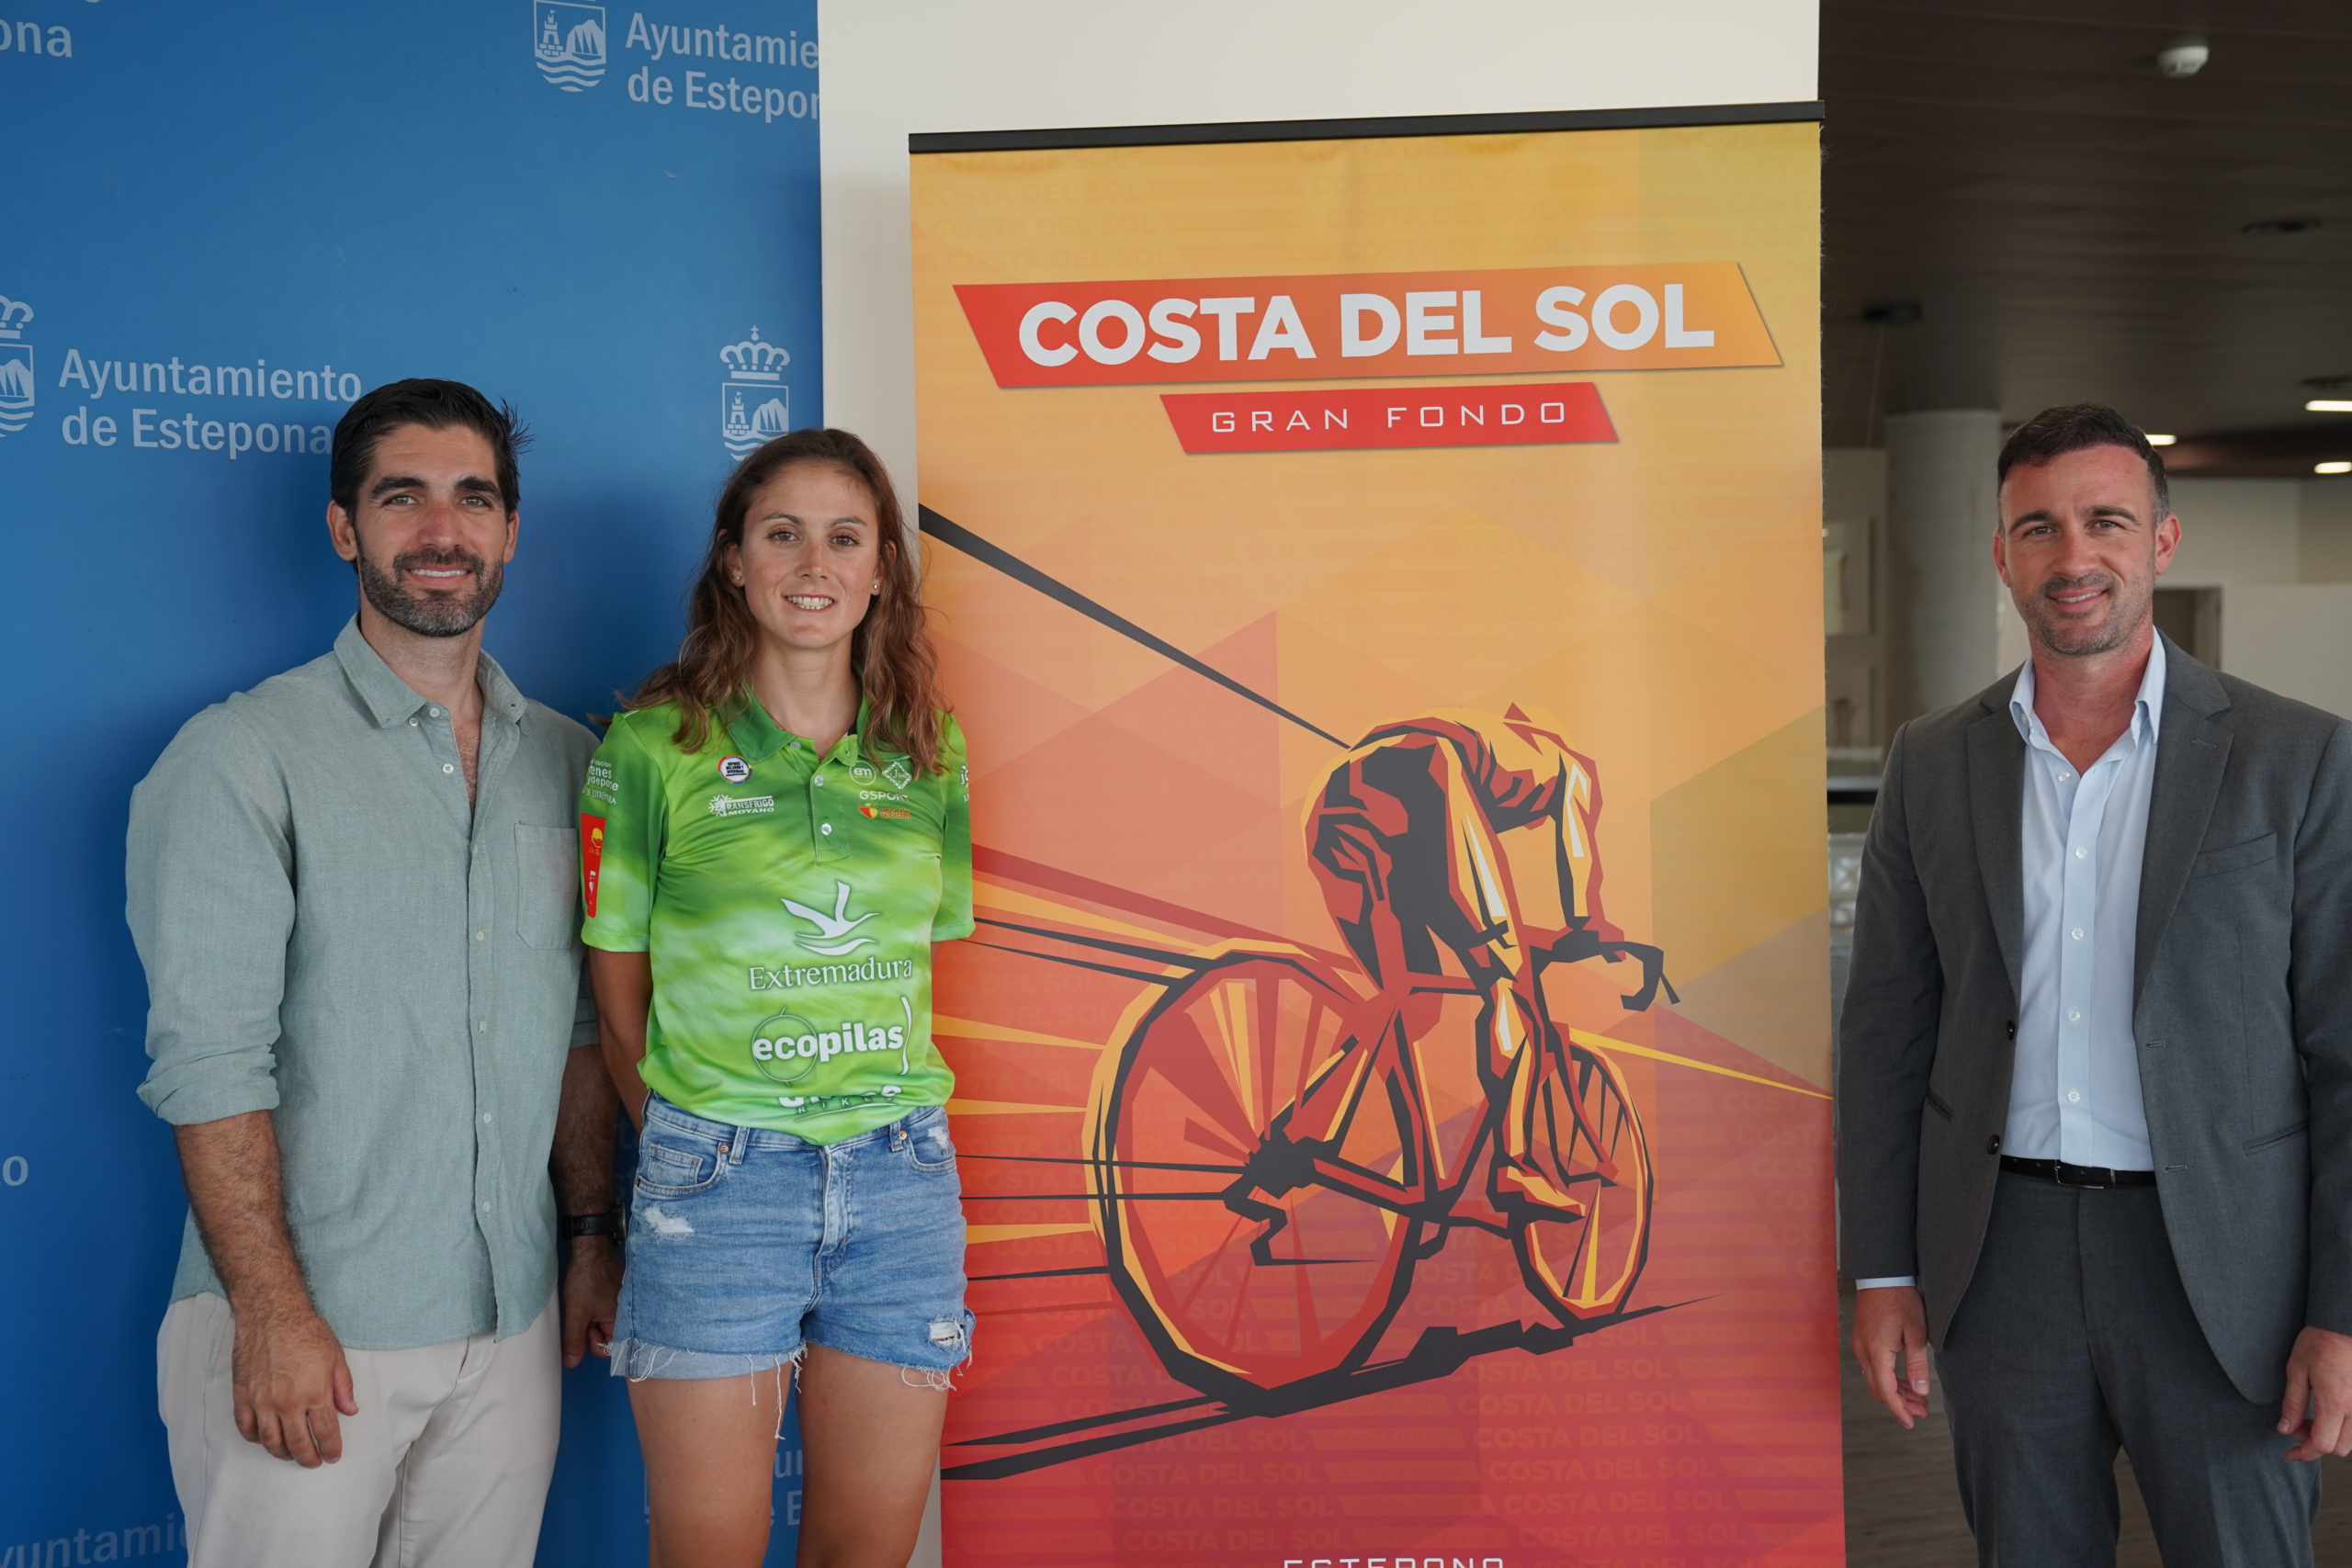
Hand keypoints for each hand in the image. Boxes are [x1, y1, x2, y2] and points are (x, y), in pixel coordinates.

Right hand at [230, 1299, 357, 1465]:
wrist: (271, 1314)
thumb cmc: (306, 1332)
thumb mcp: (336, 1357)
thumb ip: (343, 1388)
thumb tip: (350, 1411)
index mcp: (315, 1393)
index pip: (325, 1433)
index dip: (330, 1448)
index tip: (332, 1456)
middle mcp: (287, 1403)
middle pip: (298, 1443)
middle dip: (308, 1457)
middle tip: (314, 1462)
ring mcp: (262, 1401)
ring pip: (271, 1441)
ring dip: (282, 1453)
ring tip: (292, 1454)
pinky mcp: (243, 1395)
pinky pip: (246, 1427)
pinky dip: (255, 1438)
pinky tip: (264, 1439)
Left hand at [562, 1238, 621, 1367]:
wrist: (591, 1247)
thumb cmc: (586, 1279)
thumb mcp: (576, 1313)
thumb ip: (574, 1340)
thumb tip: (572, 1363)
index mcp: (622, 1320)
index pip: (609, 1348)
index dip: (592, 1342)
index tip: (585, 1327)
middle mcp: (626, 1313)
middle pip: (606, 1336)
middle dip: (590, 1330)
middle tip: (582, 1313)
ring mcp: (621, 1303)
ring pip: (602, 1323)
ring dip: (590, 1319)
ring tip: (583, 1302)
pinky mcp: (615, 1294)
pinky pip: (604, 1311)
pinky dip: (593, 1308)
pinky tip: (587, 1296)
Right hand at [1852, 1285, 1931, 1428]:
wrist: (1882, 1276)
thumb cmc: (1901, 1301)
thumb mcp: (1916, 1333)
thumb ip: (1917, 1366)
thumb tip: (1920, 1392)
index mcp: (1877, 1353)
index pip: (1886, 1392)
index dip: (1899, 1410)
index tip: (1911, 1423)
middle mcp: (1863, 1352)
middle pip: (1878, 1389)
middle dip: (1900, 1404)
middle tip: (1921, 1412)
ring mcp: (1860, 1346)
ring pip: (1875, 1379)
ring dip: (1895, 1392)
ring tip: (1917, 1399)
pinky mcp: (1863, 1340)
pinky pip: (1873, 1367)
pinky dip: (1888, 1379)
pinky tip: (1903, 1381)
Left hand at [2279, 1325, 2351, 1460]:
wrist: (2342, 1325)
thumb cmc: (2319, 1343)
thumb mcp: (2296, 1370)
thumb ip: (2292, 1403)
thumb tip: (2285, 1430)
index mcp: (2335, 1402)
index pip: (2323, 1444)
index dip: (2304, 1453)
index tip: (2289, 1453)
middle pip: (2340, 1448)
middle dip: (2316, 1444)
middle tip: (2297, 1425)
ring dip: (2331, 1437)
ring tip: (2312, 1417)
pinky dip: (2343, 1427)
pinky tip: (2328, 1412)